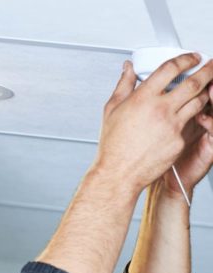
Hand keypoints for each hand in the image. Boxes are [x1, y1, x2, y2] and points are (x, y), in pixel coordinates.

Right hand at [93, 54, 212, 193]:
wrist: (119, 171)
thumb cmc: (114, 144)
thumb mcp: (112, 109)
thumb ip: (124, 85)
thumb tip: (128, 69)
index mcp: (142, 98)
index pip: (170, 68)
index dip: (185, 59)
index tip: (192, 57)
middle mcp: (160, 109)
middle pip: (194, 82)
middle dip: (208, 70)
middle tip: (212, 64)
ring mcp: (172, 125)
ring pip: (199, 102)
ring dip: (206, 92)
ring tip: (207, 88)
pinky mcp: (179, 140)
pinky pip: (191, 123)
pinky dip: (194, 115)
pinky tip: (192, 113)